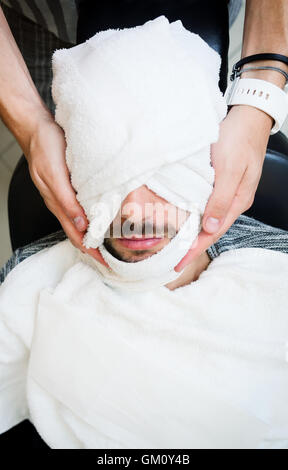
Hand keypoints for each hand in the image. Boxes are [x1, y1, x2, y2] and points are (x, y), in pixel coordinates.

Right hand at [24, 112, 108, 266]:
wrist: (38, 129)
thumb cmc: (45, 149)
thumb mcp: (55, 175)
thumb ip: (66, 201)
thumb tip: (81, 224)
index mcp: (58, 205)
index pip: (77, 236)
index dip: (91, 251)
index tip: (106, 263)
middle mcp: (63, 204)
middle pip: (80, 233)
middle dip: (95, 248)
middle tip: (113, 259)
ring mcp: (66, 196)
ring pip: (82, 222)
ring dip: (95, 234)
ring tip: (111, 243)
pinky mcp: (71, 186)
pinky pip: (84, 207)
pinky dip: (94, 217)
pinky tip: (103, 216)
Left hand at [174, 104, 272, 271]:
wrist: (247, 117)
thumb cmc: (238, 140)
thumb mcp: (229, 170)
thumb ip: (220, 200)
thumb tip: (210, 228)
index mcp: (237, 202)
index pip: (212, 233)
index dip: (194, 250)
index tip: (178, 264)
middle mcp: (231, 201)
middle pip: (209, 230)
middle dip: (191, 247)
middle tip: (171, 260)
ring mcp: (226, 192)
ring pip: (206, 219)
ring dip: (191, 232)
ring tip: (173, 245)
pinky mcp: (218, 183)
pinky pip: (203, 205)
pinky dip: (192, 215)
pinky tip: (181, 218)